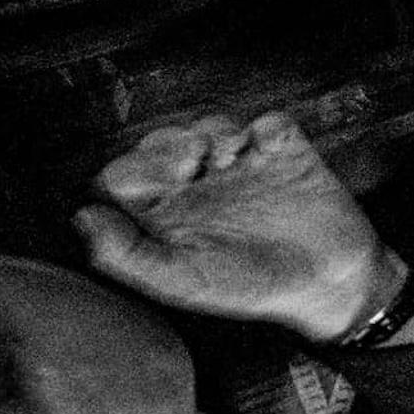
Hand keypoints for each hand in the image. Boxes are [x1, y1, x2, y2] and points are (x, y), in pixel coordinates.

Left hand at [78, 113, 396, 345]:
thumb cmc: (253, 289)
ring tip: (230, 156)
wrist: (332, 285)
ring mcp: (243, 168)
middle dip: (171, 143)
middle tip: (192, 161)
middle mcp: (198, 188)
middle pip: (162, 142)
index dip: (134, 167)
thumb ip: (128, 255)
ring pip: (210, 125)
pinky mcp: (286, 155)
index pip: (126, 176)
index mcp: (166, 216)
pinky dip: (266, 128)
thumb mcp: (184, 281)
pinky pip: (270, 123)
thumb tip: (81, 217)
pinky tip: (267, 148)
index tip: (161, 181)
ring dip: (214, 131)